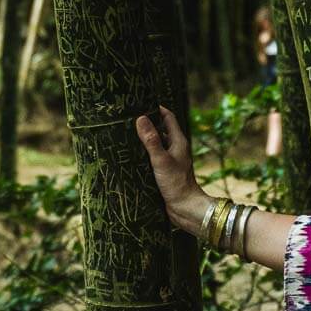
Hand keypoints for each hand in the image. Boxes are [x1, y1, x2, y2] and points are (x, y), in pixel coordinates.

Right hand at [136, 105, 209, 232]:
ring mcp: (170, 160)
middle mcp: (175, 148)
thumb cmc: (176, 183)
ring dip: (144, 140)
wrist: (184, 209)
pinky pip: (153, 157)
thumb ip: (151, 140)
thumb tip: (141, 118)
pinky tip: (131, 156)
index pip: (168, 117)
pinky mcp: (164, 172)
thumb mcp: (161, 159)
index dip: (156, 108)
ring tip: (125, 134)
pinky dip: (144, 154)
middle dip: (147, 123)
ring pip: (156, 144)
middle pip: (161, 130)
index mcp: (178, 141)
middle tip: (128, 118)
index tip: (141, 102)